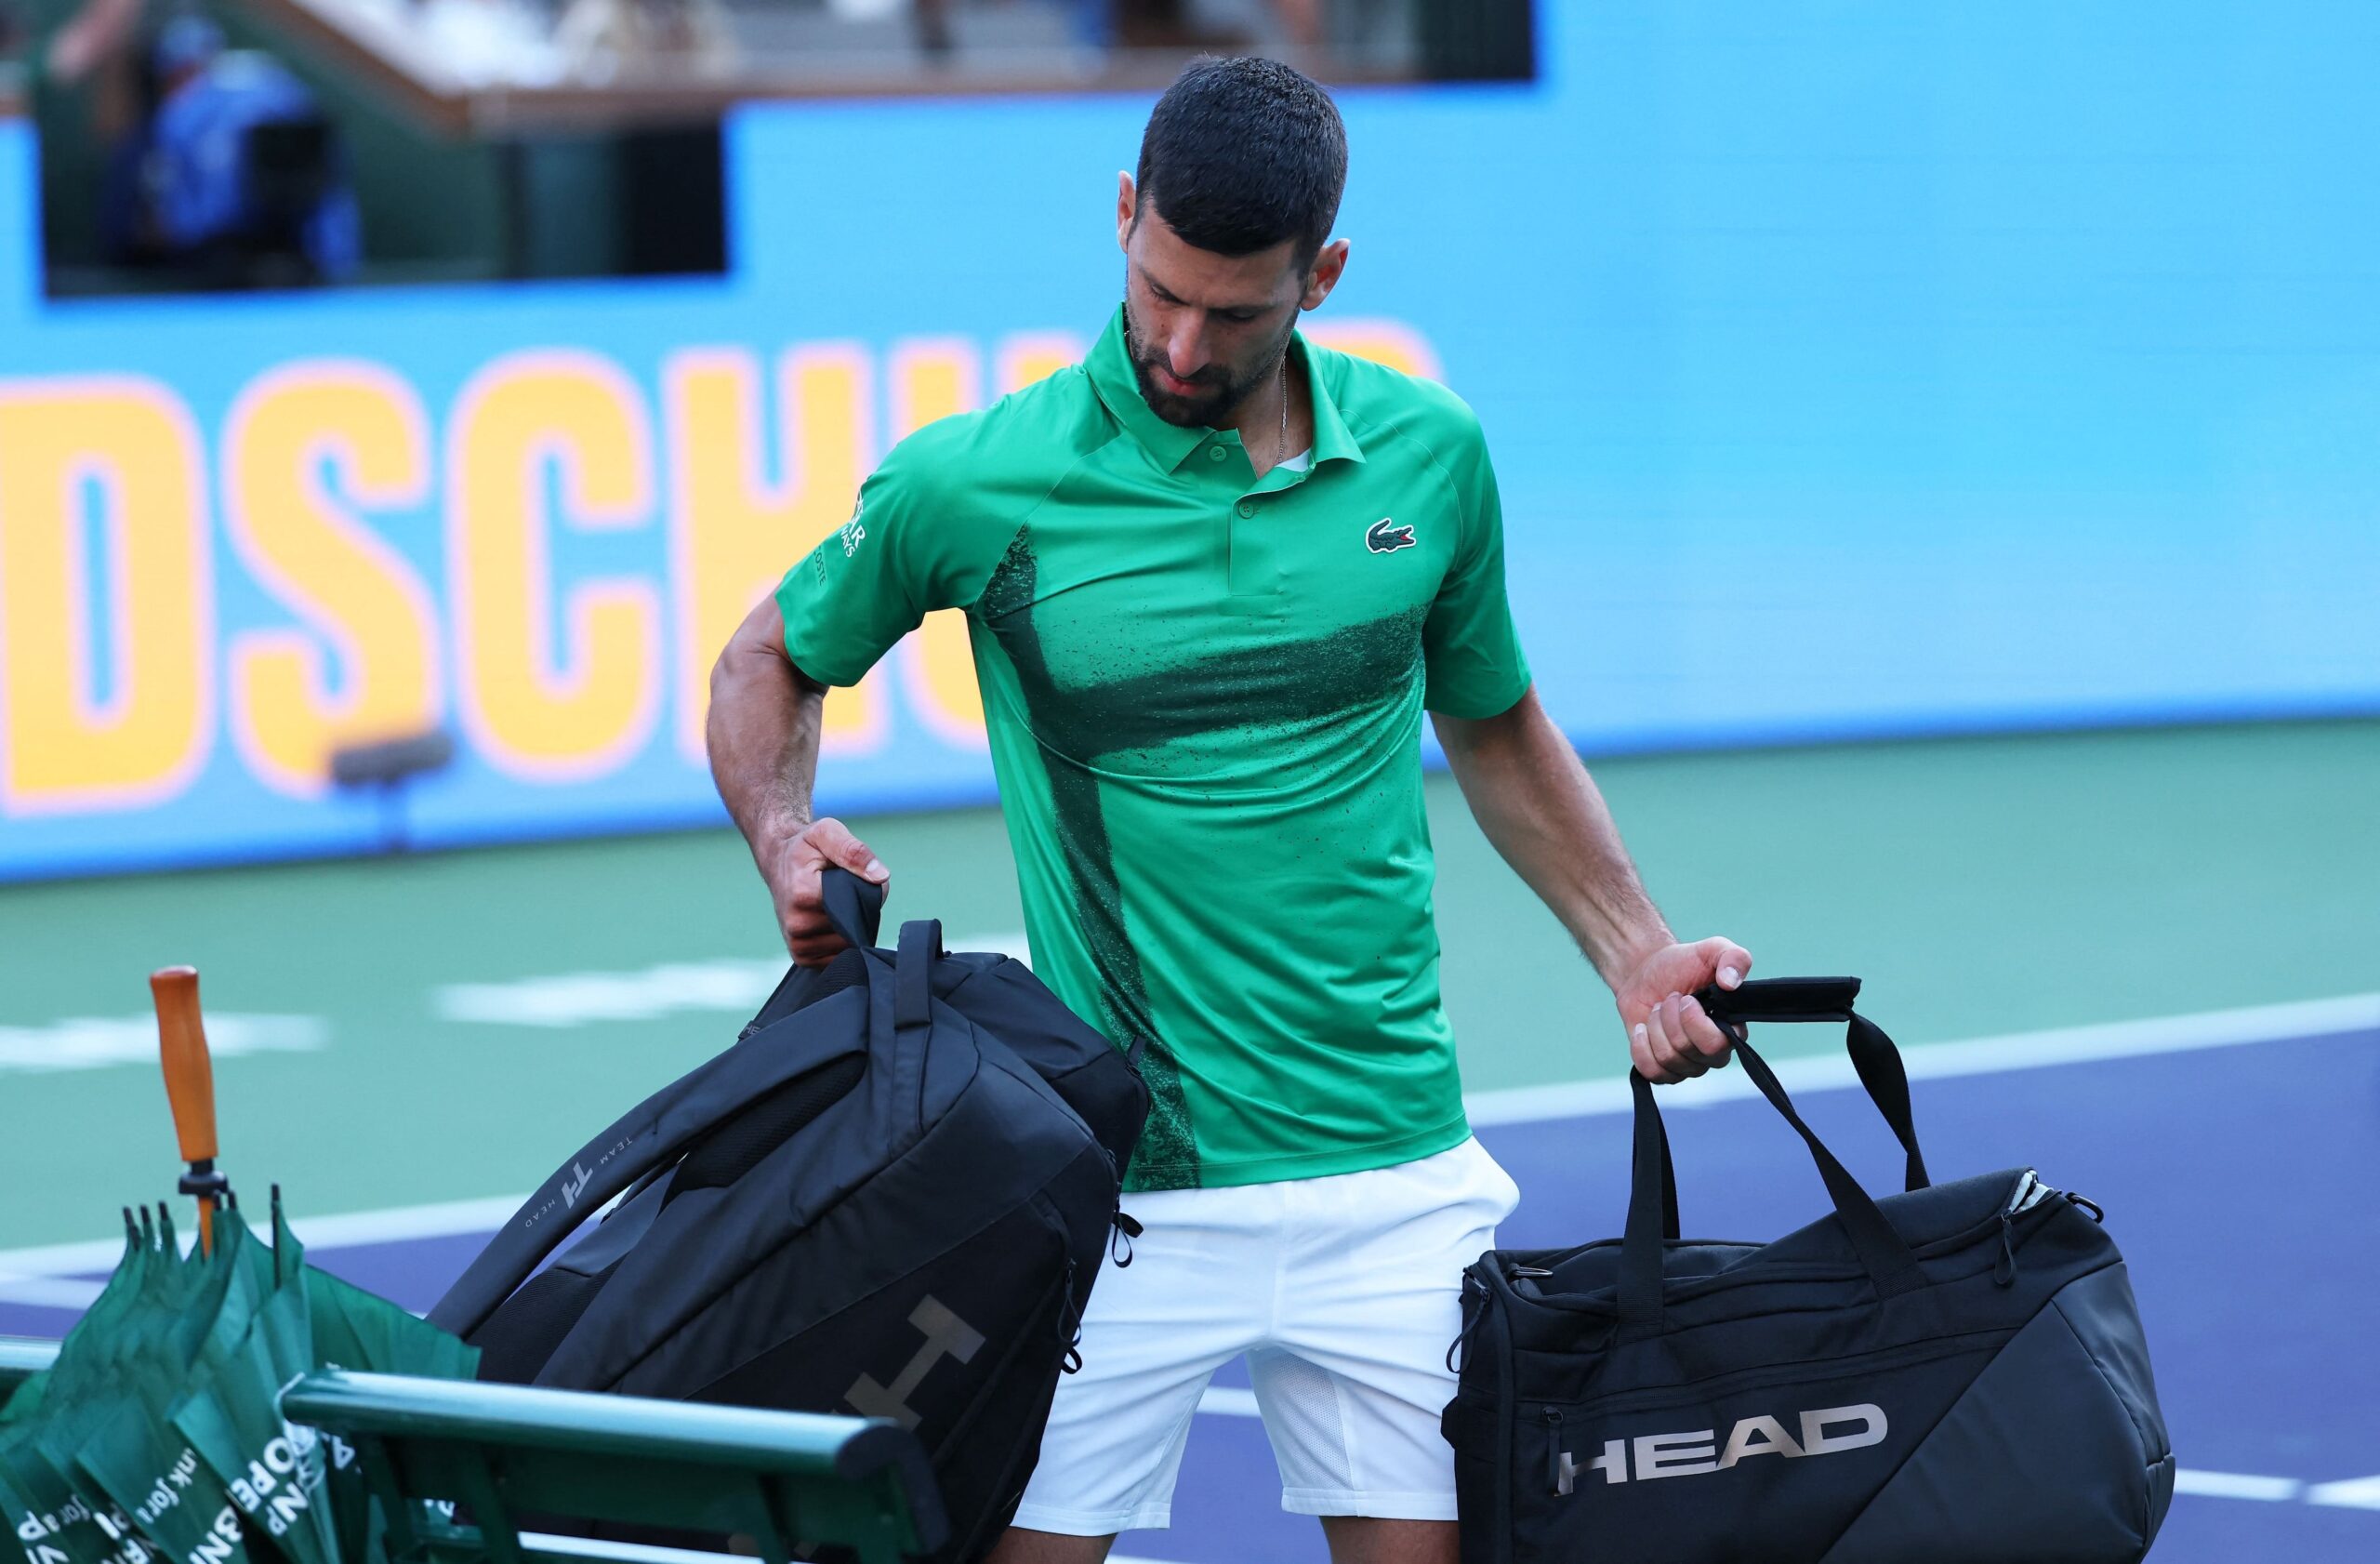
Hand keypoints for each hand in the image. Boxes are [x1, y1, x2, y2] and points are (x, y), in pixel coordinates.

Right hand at [762, 817, 888, 965]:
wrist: (777, 860)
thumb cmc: (806, 847)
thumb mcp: (828, 832)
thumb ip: (854, 851)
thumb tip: (880, 876)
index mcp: (803, 895)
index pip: (853, 909)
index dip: (863, 895)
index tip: (852, 879)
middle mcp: (797, 924)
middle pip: (853, 929)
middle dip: (859, 912)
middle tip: (844, 892)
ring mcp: (798, 943)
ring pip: (848, 945)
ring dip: (850, 928)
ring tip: (834, 905)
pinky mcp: (801, 956)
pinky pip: (837, 957)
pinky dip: (841, 942)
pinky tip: (830, 922)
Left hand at [1615, 937, 1753, 1083]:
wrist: (1648, 971)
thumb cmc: (1684, 963)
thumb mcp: (1713, 950)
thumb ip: (1734, 958)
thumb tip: (1731, 983)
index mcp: (1731, 1030)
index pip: (1718, 1045)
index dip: (1695, 1022)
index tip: (1686, 998)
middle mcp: (1713, 1053)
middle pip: (1688, 1052)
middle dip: (1671, 1019)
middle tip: (1669, 998)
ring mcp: (1687, 1064)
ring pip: (1668, 1060)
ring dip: (1655, 1026)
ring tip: (1658, 1008)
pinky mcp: (1662, 1069)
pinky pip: (1651, 1072)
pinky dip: (1641, 1046)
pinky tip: (1642, 1028)